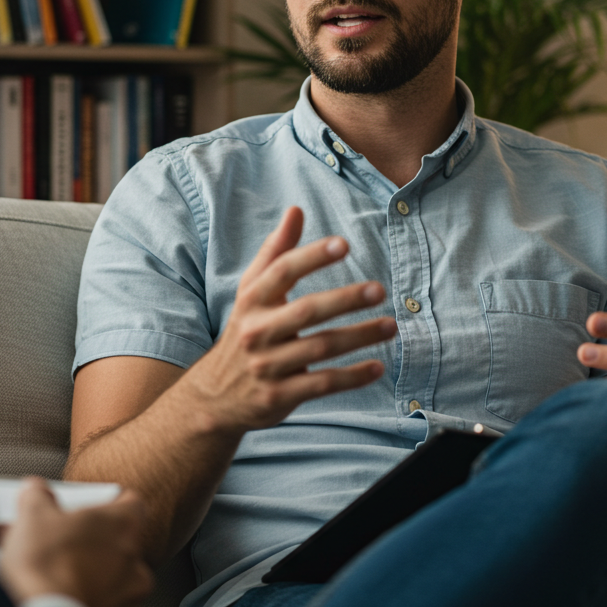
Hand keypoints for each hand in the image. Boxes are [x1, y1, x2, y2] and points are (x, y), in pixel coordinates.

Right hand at [0, 478, 153, 606]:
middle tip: (67, 552)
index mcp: (122, 524)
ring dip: (100, 584)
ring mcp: (132, 597)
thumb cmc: (44, 568)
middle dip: (97, 549)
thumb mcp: (32, 516)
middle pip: (123, 546)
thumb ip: (38, 496)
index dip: (112, 504)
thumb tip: (35, 491)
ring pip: (121, 584)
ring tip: (67, 587)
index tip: (95, 508)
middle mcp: (136, 559)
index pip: (131, 503)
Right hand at [182, 206, 395, 433]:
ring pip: (320, 347)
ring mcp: (267, 365)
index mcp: (252, 300)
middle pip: (306, 311)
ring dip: (359, 336)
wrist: (216, 397)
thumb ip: (276, 251)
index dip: (312, 256)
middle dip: (345, 299)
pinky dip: (352, 377)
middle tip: (379, 289)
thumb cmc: (246, 331)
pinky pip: (322, 383)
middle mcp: (257, 331)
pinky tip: (378, 367)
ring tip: (391, 325)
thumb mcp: (252, 292)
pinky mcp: (280, 395)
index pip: (282, 272)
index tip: (344, 244)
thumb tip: (296, 210)